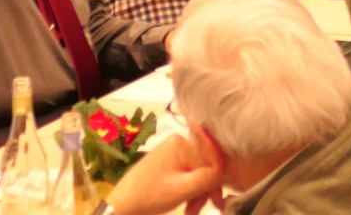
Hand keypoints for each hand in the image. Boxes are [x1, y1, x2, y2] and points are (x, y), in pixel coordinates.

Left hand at [104, 134, 223, 214]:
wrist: (119, 208)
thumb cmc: (148, 196)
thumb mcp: (182, 189)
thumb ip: (209, 177)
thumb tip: (232, 169)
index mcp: (180, 143)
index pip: (211, 157)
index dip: (220, 176)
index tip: (223, 195)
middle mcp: (178, 144)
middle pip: (205, 166)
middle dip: (207, 189)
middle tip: (212, 207)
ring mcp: (172, 155)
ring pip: (197, 174)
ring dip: (198, 194)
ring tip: (192, 212)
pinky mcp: (168, 167)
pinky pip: (187, 177)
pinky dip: (190, 192)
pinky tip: (188, 207)